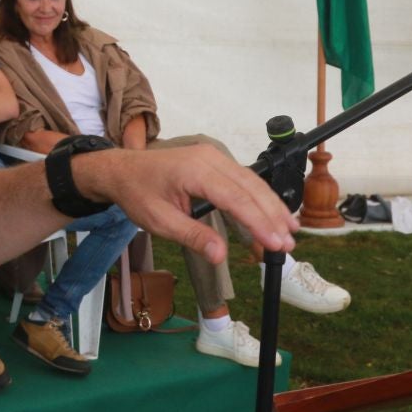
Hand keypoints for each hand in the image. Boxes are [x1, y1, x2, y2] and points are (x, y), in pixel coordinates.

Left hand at [73, 144, 296, 260]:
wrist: (121, 170)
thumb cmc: (137, 193)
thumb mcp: (159, 221)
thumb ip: (193, 236)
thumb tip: (221, 255)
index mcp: (195, 171)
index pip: (236, 199)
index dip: (259, 222)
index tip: (276, 243)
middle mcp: (209, 158)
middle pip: (251, 188)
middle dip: (272, 216)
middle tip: (289, 244)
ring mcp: (213, 155)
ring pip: (251, 182)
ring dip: (271, 207)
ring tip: (289, 231)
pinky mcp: (214, 160)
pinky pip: (243, 179)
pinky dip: (259, 197)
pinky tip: (272, 214)